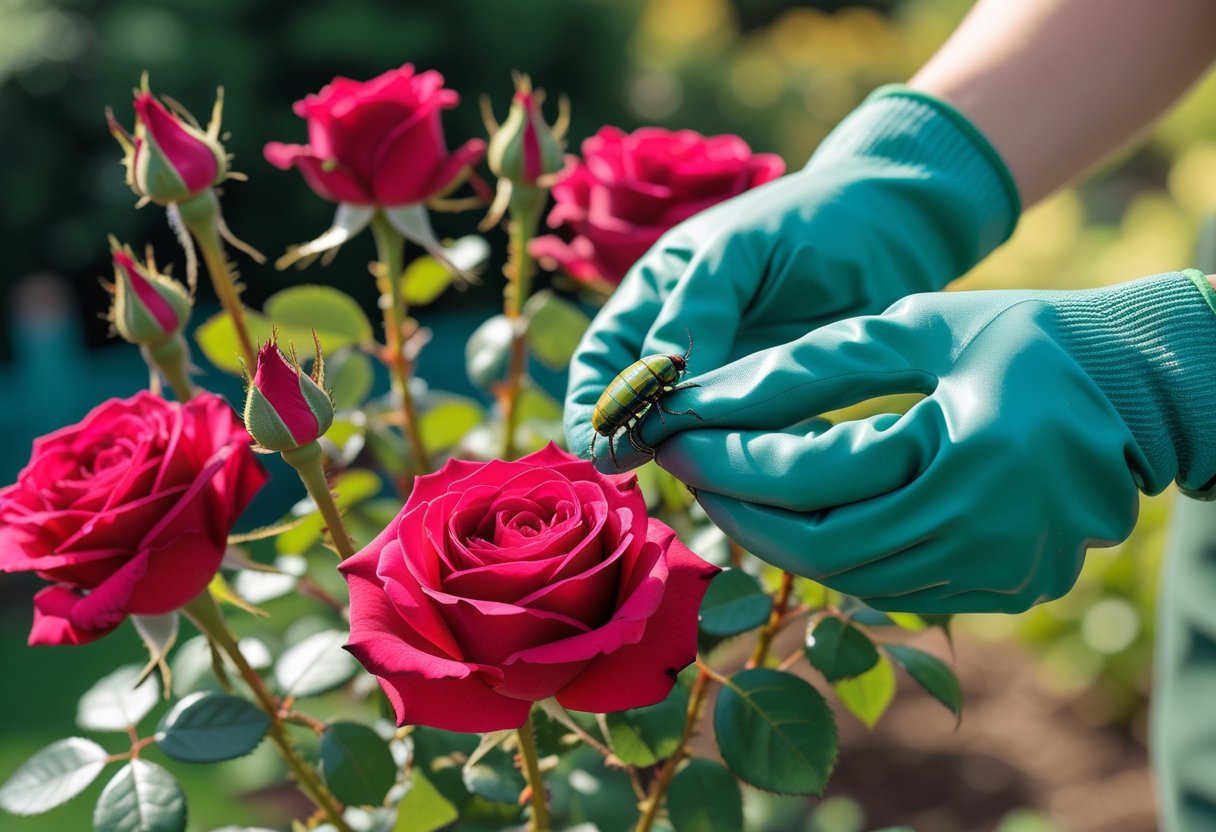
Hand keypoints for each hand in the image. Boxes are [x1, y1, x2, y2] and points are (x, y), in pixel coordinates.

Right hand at [564, 88, 1018, 467]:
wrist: (900, 223)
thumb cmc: (813, 217)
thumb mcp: (742, 251)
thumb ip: (697, 311)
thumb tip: (659, 383)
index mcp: (656, 295)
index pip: (601, 360)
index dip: (592, 403)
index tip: (603, 441)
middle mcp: (681, 341)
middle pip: (632, 406)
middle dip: (627, 441)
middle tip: (634, 470)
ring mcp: (727, 374)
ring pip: (687, 429)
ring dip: (682, 456)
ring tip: (691, 477)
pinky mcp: (773, 401)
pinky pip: (742, 438)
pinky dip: (737, 457)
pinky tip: (748, 470)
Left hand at [641, 272, 1215, 612]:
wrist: (1139, 391)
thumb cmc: (1025, 338)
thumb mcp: (917, 327)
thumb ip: (812, 365)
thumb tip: (711, 399)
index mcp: (971, 454)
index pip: (814, 475)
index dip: (731, 456)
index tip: (675, 431)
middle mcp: (989, 532)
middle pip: (820, 548)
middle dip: (740, 509)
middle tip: (686, 469)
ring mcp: (1002, 574)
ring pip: (851, 578)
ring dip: (779, 536)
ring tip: (728, 488)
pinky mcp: (1005, 590)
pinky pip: (891, 583)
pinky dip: (834, 550)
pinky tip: (798, 513)